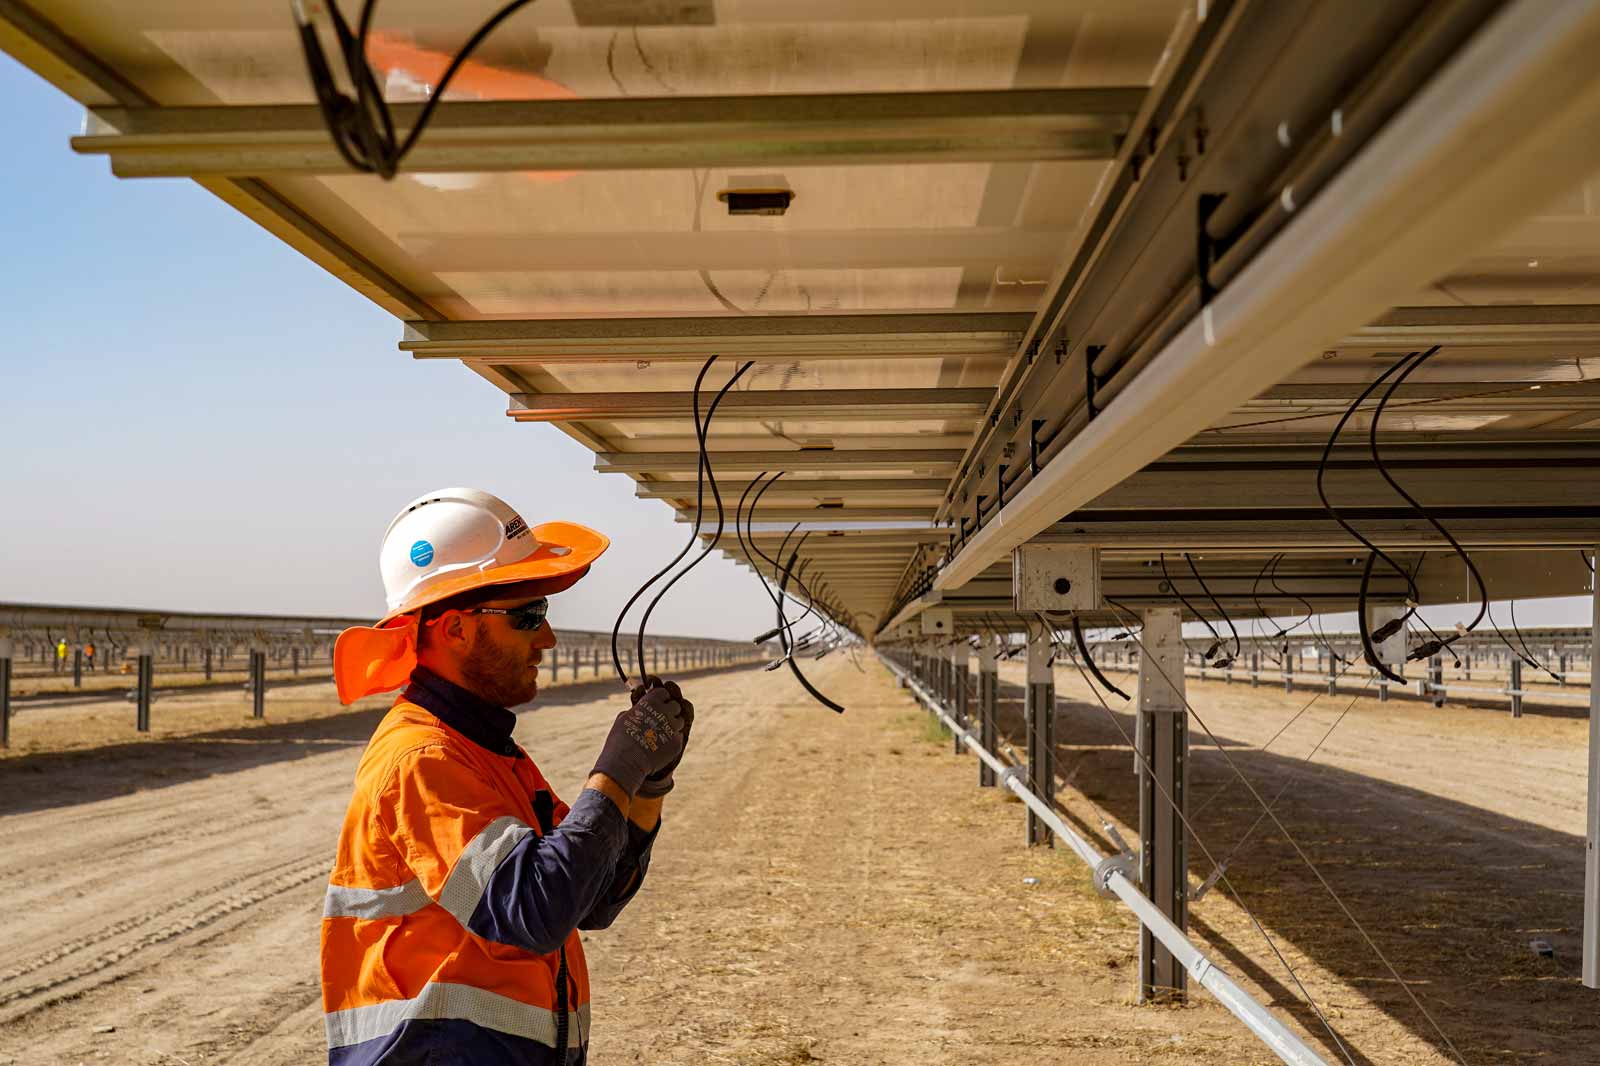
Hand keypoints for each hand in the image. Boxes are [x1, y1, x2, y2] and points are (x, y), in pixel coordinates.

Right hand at [591, 681, 687, 796]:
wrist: (625, 762)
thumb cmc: (620, 739)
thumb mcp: (624, 718)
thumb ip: (636, 709)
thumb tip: (638, 708)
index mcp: (651, 702)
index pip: (664, 693)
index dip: (660, 699)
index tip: (656, 705)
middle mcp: (665, 712)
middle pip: (675, 706)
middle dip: (668, 711)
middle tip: (660, 719)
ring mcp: (673, 728)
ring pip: (679, 721)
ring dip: (672, 725)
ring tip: (660, 733)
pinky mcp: (677, 743)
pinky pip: (678, 737)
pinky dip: (672, 740)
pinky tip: (661, 746)